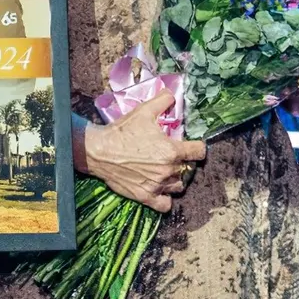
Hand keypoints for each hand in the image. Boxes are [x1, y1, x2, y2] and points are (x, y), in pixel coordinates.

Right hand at [81, 90, 206, 212]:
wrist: (99, 151)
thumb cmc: (123, 131)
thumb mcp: (144, 111)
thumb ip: (163, 100)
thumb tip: (173, 93)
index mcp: (172, 151)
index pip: (199, 152)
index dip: (198, 147)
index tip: (193, 146)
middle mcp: (168, 170)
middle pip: (188, 169)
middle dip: (183, 162)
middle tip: (172, 155)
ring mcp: (157, 185)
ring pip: (178, 186)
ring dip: (176, 178)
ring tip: (166, 171)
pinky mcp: (145, 196)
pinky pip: (165, 205)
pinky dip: (166, 199)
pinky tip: (161, 189)